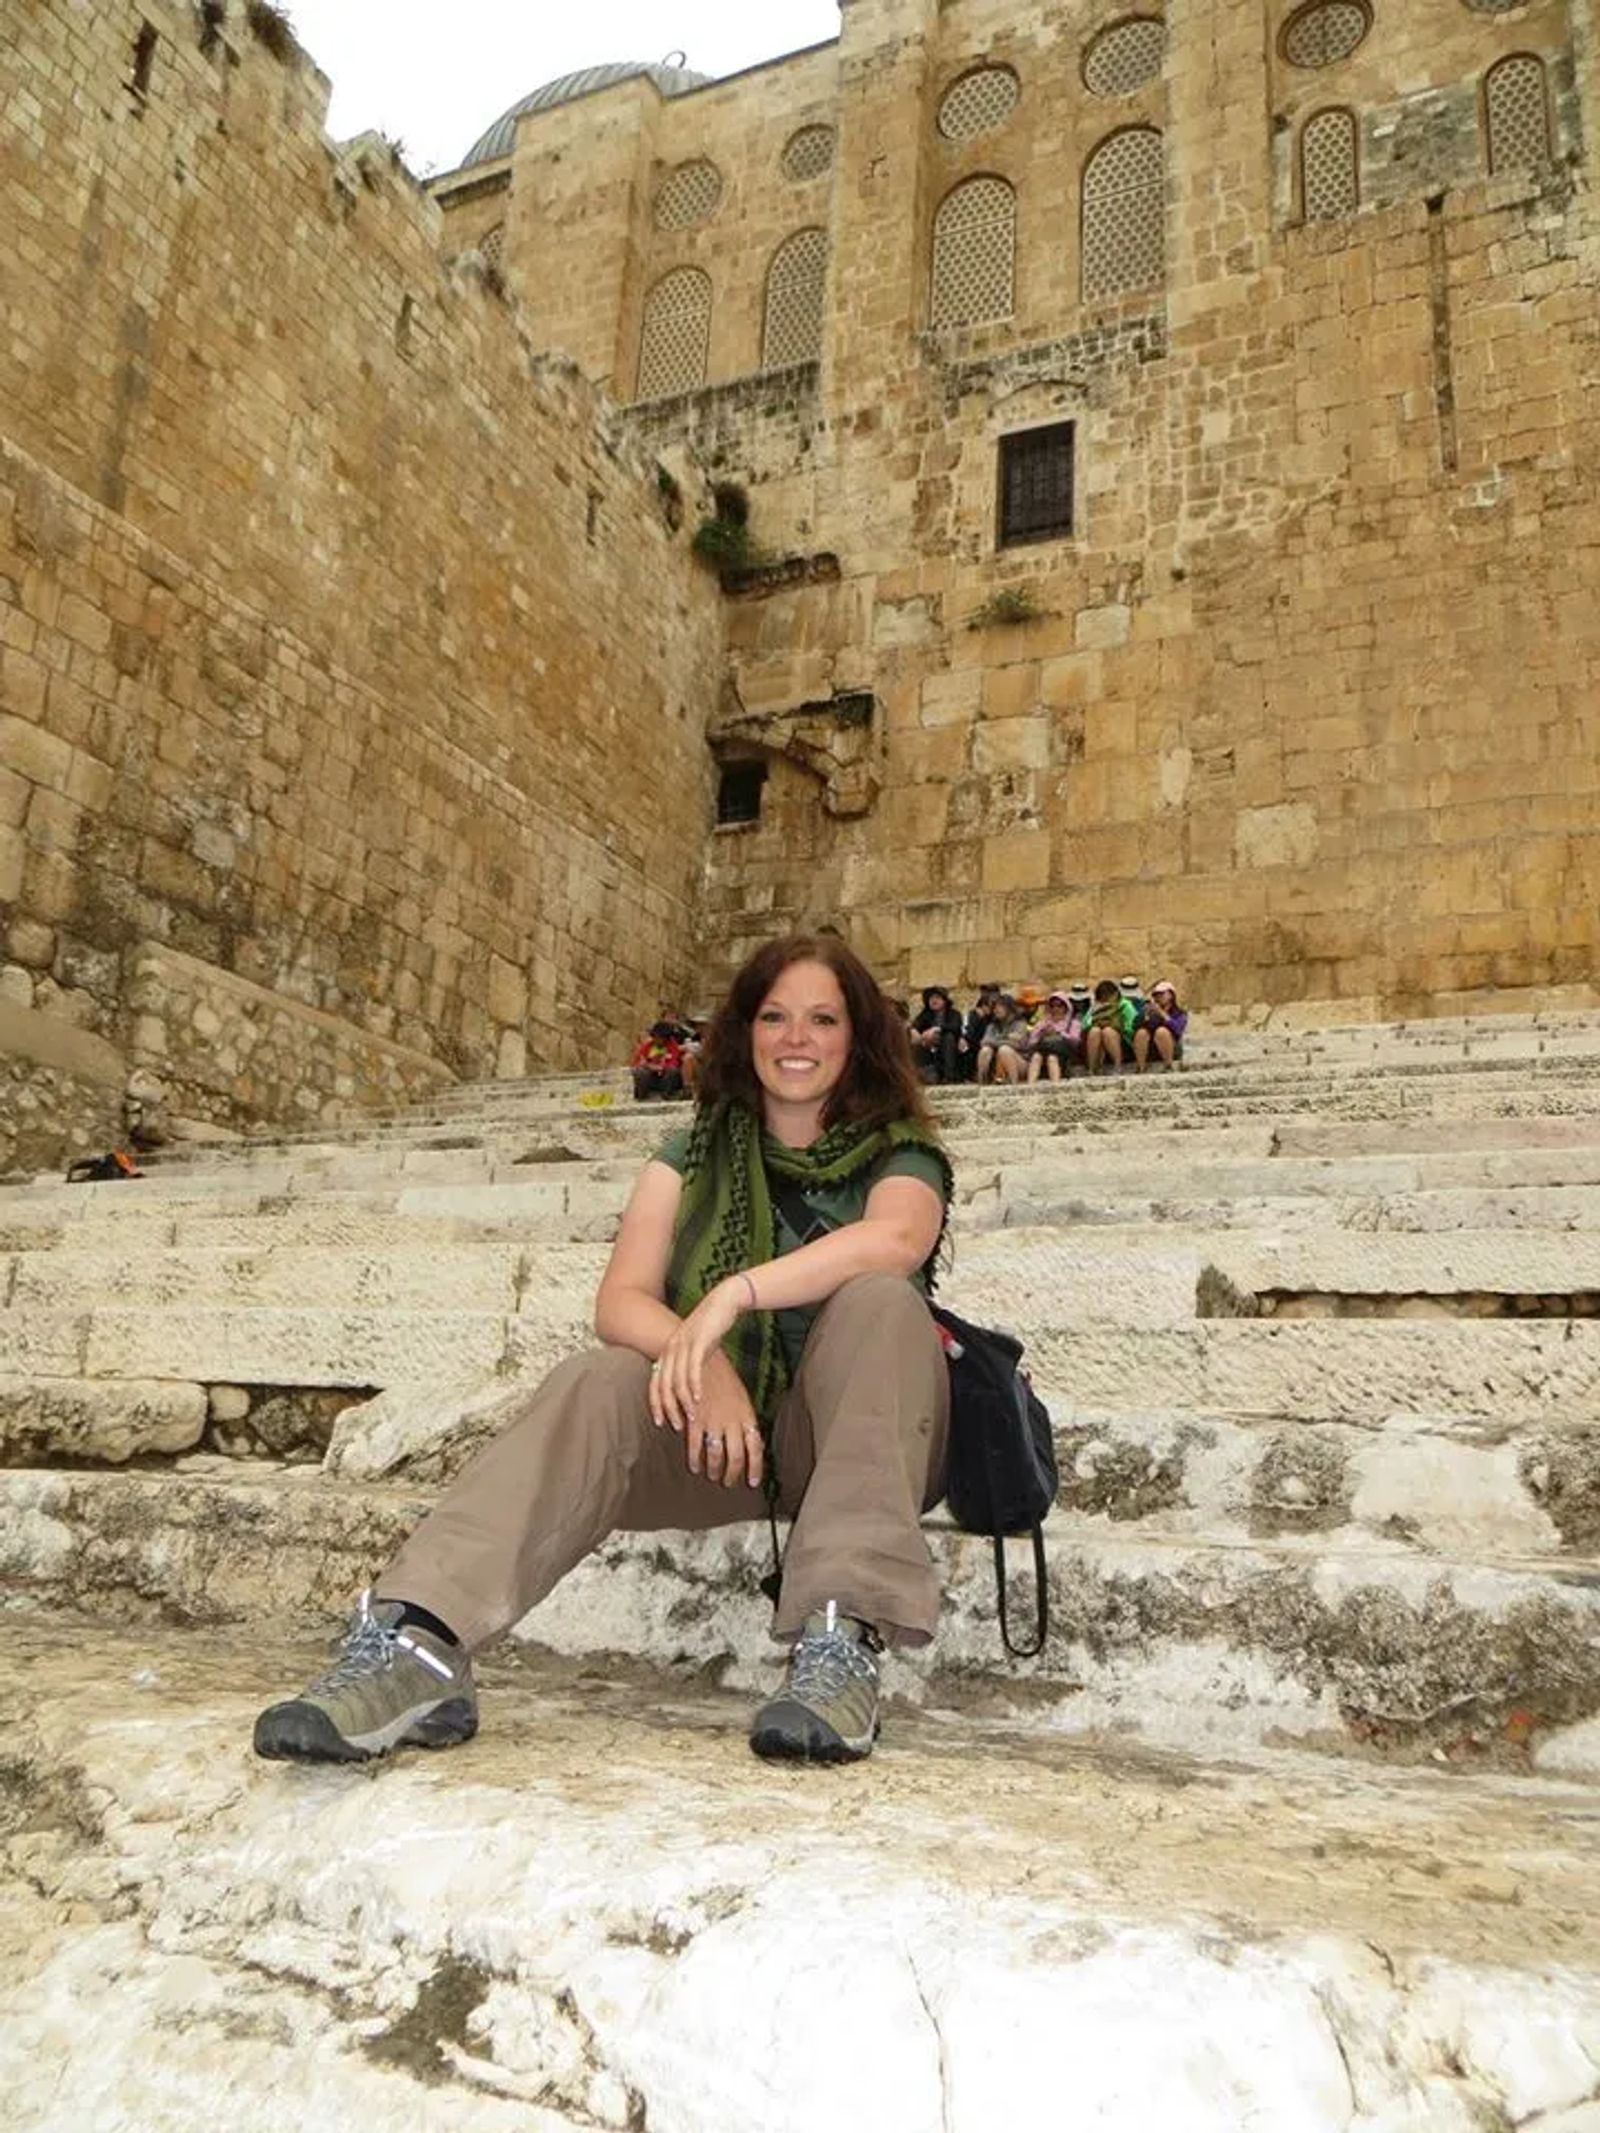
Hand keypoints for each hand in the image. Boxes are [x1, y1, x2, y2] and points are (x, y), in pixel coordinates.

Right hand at [649, 1338, 763, 1488]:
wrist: (701, 1358)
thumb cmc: (723, 1377)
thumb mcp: (740, 1397)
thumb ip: (745, 1420)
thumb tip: (752, 1442)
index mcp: (747, 1415)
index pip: (756, 1448)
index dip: (755, 1468)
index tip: (752, 1483)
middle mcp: (732, 1420)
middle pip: (736, 1457)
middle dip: (732, 1474)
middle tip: (728, 1483)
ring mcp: (713, 1421)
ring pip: (716, 1456)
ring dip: (714, 1470)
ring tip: (712, 1476)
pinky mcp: (694, 1419)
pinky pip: (695, 1447)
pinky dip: (695, 1459)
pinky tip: (695, 1466)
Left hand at [650, 1277, 755, 1444]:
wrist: (723, 1302)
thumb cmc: (711, 1328)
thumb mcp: (696, 1348)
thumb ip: (688, 1365)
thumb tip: (688, 1388)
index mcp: (668, 1352)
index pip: (655, 1382)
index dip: (656, 1404)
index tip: (660, 1422)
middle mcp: (671, 1349)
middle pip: (663, 1385)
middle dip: (668, 1408)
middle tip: (676, 1427)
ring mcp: (683, 1345)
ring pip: (677, 1380)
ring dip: (683, 1402)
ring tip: (691, 1418)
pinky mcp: (698, 1342)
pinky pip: (693, 1369)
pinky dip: (694, 1386)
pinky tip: (699, 1399)